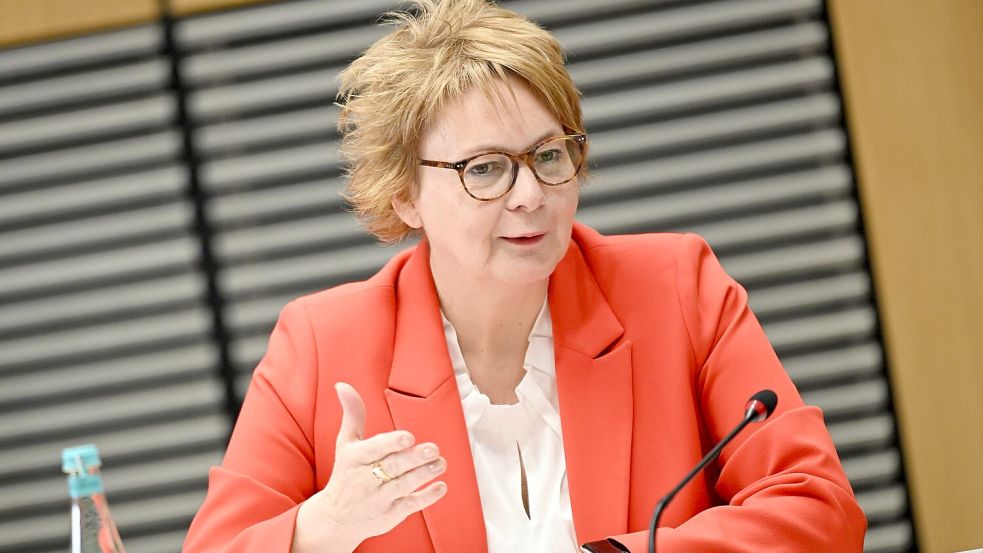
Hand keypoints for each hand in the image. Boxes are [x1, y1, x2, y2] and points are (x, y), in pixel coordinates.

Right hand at [291, 382, 447, 552]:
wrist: (335, 519)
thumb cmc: (346, 473)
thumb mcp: (345, 444)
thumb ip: (352, 414)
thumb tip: (343, 385)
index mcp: (355, 459)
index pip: (374, 449)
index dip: (391, 443)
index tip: (408, 437)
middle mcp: (366, 479)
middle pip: (393, 467)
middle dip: (414, 458)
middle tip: (434, 449)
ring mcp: (379, 498)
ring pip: (404, 486)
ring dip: (424, 474)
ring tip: (440, 463)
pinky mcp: (390, 514)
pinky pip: (410, 505)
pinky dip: (426, 496)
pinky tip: (441, 486)